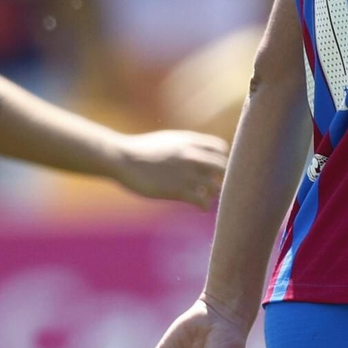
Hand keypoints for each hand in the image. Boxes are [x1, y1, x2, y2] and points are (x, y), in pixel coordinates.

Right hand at [113, 130, 227, 209]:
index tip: (215, 168)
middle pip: (223, 167)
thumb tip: (197, 152)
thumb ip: (186, 146)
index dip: (221, 159)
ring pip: (215, 187)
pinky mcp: (178, 190)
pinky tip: (199, 207)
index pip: (220, 148)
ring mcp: (186, 174)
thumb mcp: (168, 140)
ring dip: (213, 193)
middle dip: (222, 177)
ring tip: (205, 197)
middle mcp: (192, 156)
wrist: (124, 159)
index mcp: (190, 141)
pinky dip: (204, 206)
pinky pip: (202, 201)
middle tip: (215, 185)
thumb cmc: (141, 150)